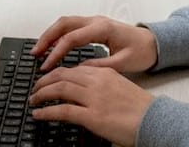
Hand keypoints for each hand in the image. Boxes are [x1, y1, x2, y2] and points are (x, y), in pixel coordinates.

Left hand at [30, 65, 152, 145]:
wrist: (155, 120)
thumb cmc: (141, 108)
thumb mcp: (120, 87)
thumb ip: (102, 84)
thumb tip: (85, 90)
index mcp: (104, 73)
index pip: (73, 69)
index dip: (56, 73)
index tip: (48, 80)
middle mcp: (97, 81)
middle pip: (62, 74)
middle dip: (44, 81)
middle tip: (35, 89)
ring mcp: (94, 98)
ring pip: (59, 88)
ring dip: (41, 94)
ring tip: (33, 100)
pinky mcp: (93, 116)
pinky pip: (62, 110)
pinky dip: (46, 111)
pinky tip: (39, 114)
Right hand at [32, 15, 157, 72]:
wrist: (154, 43)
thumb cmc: (142, 52)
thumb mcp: (122, 64)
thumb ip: (100, 67)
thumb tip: (78, 70)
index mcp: (103, 28)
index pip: (72, 38)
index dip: (57, 52)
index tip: (47, 65)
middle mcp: (96, 21)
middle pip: (64, 24)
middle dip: (47, 37)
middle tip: (35, 53)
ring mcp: (94, 21)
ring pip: (65, 23)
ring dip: (51, 35)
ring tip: (39, 50)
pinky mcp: (94, 26)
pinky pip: (71, 27)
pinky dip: (59, 35)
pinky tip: (52, 47)